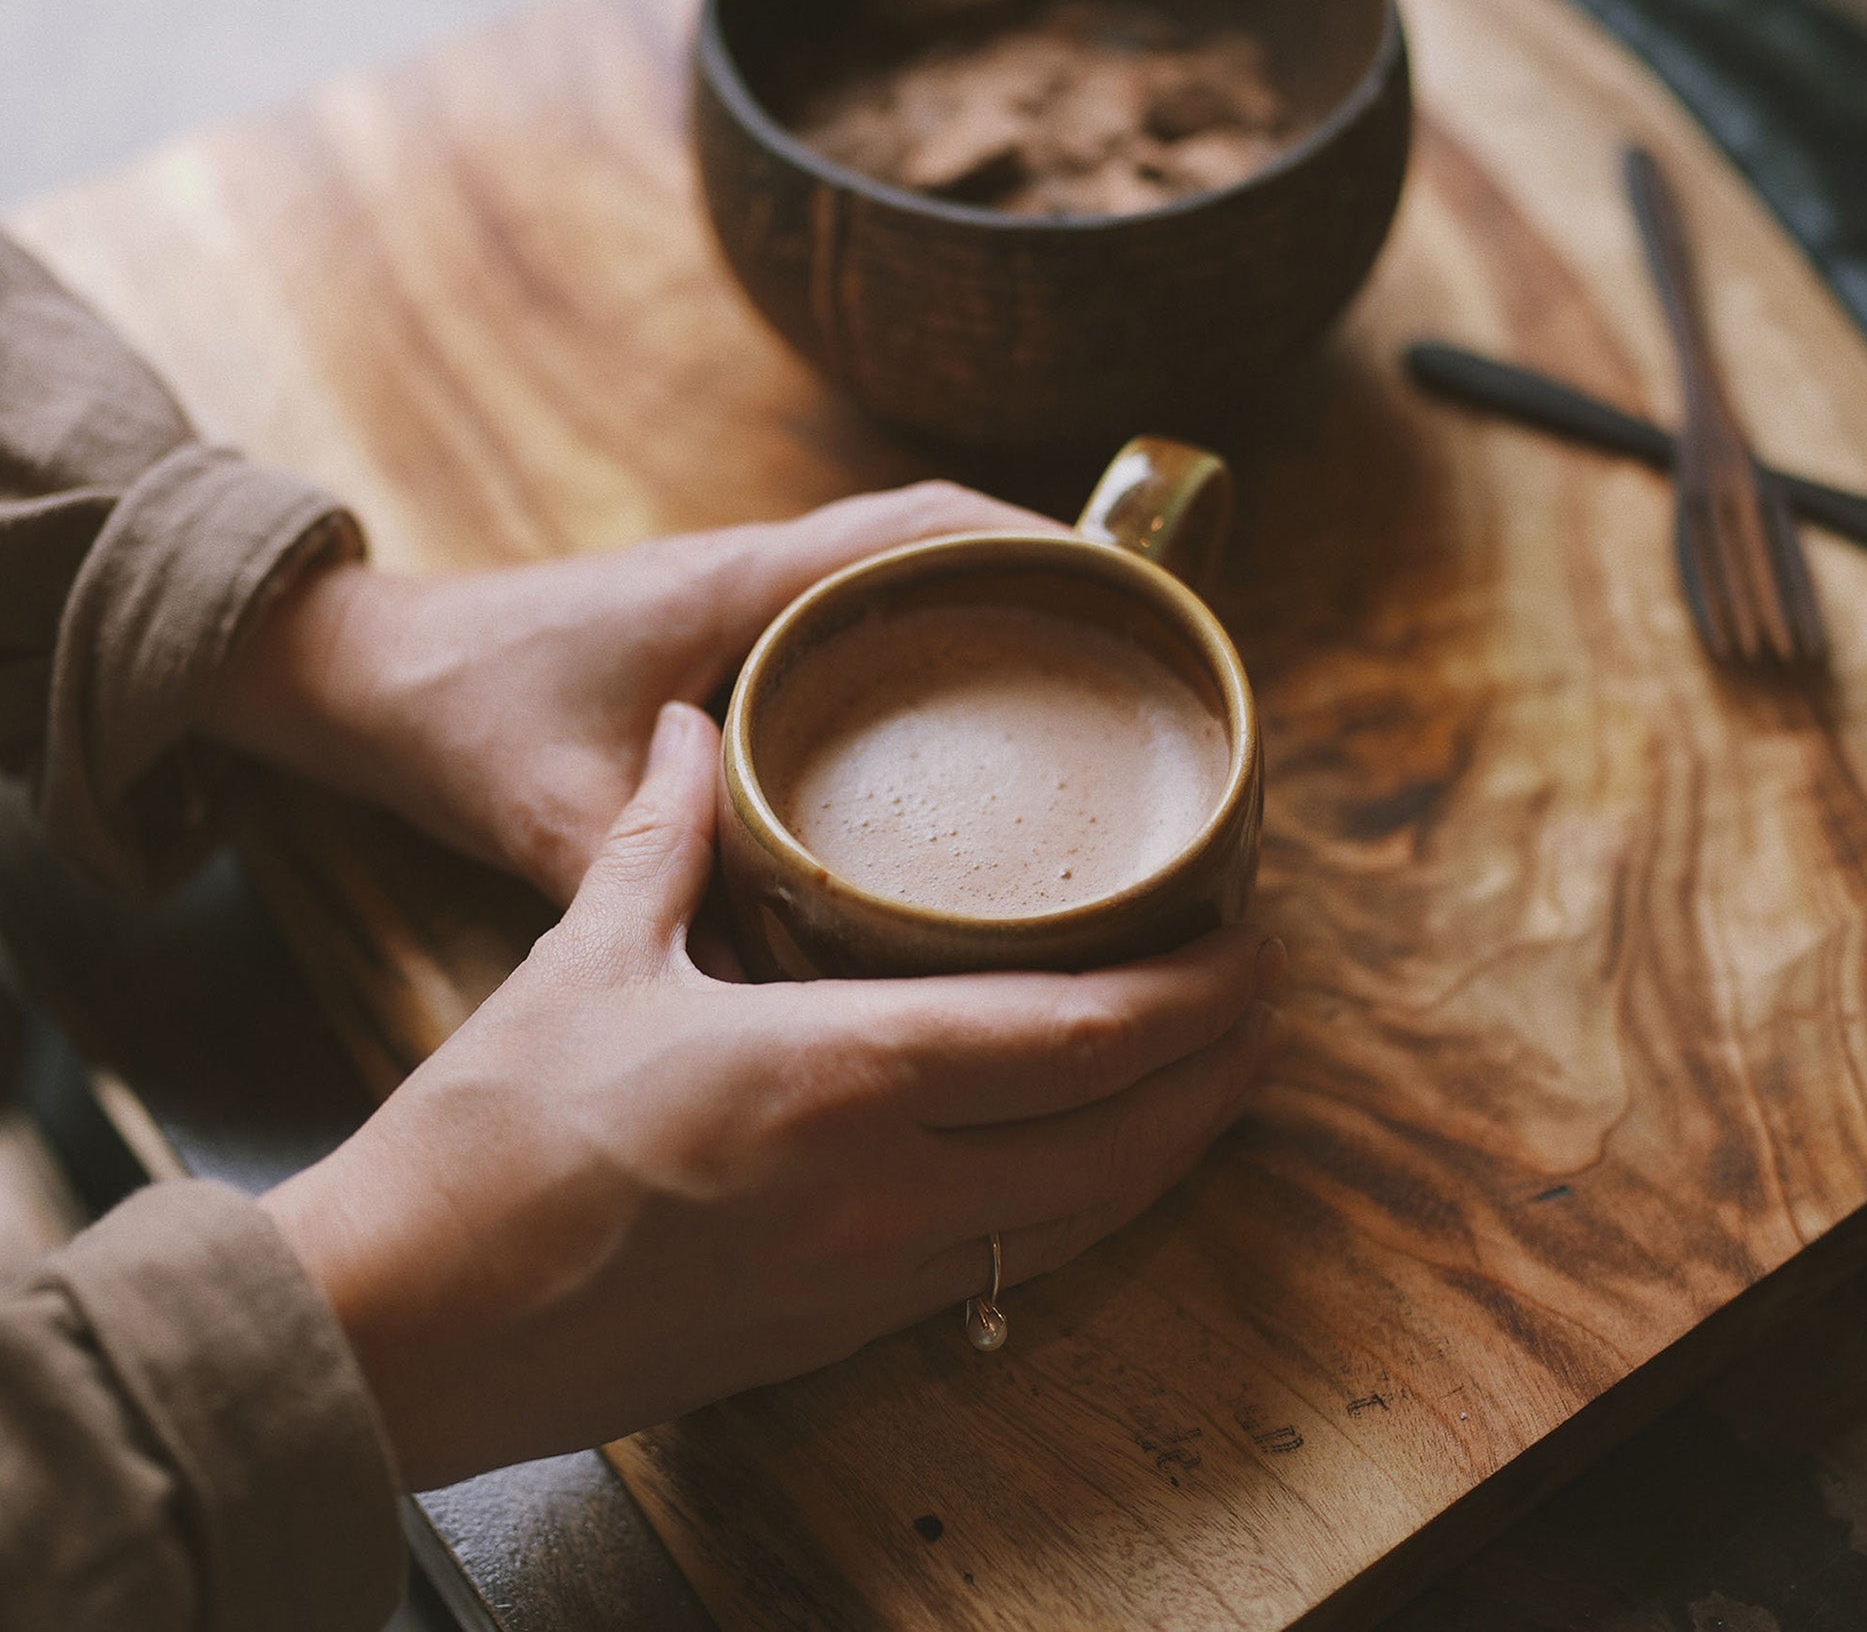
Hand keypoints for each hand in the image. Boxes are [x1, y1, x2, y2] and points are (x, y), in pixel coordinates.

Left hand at [201, 482, 1057, 899]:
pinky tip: (958, 737)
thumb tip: (772, 989)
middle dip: (1049, 579)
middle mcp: (757, 576)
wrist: (369, 675)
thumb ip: (655, 891)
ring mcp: (744, 602)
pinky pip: (856, 620)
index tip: (1131, 591)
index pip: (920, 526)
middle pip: (941, 540)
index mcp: (742, 588)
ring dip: (992, 607)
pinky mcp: (726, 640)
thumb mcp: (555, 819)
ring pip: (902, 577)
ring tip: (1085, 691)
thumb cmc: (457, 717)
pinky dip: (924, 647)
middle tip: (1140, 658)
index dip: (1039, 543)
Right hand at [262, 703, 1285, 1488]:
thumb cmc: (487, 1139)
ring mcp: (870, 1280)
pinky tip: (1088, 1161)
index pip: (1076, 1038)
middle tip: (1266, 1001)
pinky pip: (1007, 1267)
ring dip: (1169, 1146)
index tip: (1250, 946)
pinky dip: (1082, 1207)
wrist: (401, 1327)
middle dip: (1217, 1073)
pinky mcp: (838, 1334)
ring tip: (1215, 1077)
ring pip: (1081, 1219)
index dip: (1189, 999)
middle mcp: (882, 1191)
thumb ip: (662, 833)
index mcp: (834, 1076)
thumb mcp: (587, 959)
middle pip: (1119, 1140)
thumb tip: (681, 731)